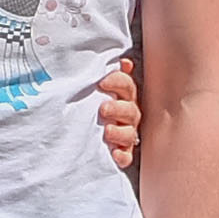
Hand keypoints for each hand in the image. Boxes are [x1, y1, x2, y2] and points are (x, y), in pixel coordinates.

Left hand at [98, 54, 140, 172]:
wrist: (88, 127)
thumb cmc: (95, 100)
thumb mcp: (98, 86)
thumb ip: (107, 75)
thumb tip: (123, 62)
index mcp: (125, 95)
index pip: (126, 86)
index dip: (117, 82)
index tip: (102, 82)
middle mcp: (129, 114)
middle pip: (130, 110)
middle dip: (118, 109)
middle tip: (103, 109)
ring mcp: (127, 133)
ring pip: (130, 134)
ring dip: (119, 132)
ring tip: (107, 131)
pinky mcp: (122, 152)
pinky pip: (127, 156)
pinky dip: (122, 156)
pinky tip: (114, 154)